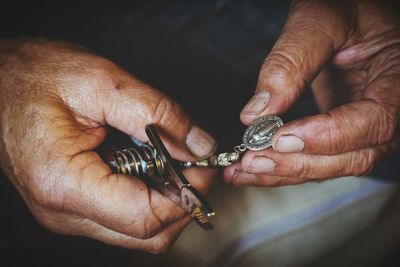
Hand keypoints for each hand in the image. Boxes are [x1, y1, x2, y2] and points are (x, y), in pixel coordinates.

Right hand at [0, 38, 216, 252]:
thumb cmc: (32, 76)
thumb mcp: (101, 82)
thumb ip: (157, 114)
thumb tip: (199, 144)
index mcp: (65, 184)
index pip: (145, 217)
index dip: (187, 194)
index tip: (206, 166)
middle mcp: (63, 212)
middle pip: (146, 236)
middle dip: (183, 203)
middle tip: (197, 164)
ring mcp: (68, 213)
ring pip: (138, 232)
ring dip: (168, 201)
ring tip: (174, 160)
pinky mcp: (74, 205)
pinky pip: (124, 217)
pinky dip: (149, 197)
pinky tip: (152, 166)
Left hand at [225, 0, 399, 185]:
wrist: (349, 11)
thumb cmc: (346, 6)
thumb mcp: (320, 20)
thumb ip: (291, 62)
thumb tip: (256, 114)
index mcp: (397, 80)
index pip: (372, 122)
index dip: (325, 136)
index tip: (279, 138)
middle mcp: (388, 110)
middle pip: (351, 156)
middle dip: (297, 163)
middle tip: (252, 161)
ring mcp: (364, 124)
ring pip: (331, 164)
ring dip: (284, 172)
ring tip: (242, 171)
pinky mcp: (341, 129)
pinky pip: (317, 155)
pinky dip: (284, 163)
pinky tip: (254, 167)